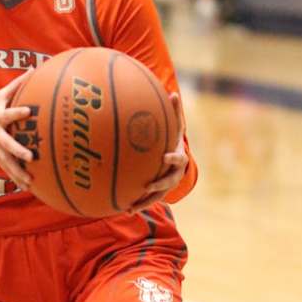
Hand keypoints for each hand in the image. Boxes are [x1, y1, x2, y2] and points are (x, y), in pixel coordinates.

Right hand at [0, 72, 33, 188]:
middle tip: (30, 156)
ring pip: (7, 162)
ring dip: (18, 172)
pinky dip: (16, 178)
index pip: (8, 114)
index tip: (28, 111)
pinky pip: (7, 169)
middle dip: (18, 151)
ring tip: (30, 181)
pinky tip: (28, 187)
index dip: (18, 112)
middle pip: (7, 144)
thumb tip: (32, 69)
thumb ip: (16, 85)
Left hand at [127, 93, 186, 213]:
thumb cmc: (174, 138)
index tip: (164, 156)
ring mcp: (167, 184)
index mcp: (179, 157)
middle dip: (159, 185)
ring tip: (130, 208)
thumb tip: (173, 93)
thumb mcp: (176, 125)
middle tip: (147, 186)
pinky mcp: (159, 191)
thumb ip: (174, 112)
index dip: (173, 158)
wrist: (179, 157)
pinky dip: (137, 204)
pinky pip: (148, 199)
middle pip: (169, 182)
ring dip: (145, 202)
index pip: (178, 158)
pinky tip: (122, 208)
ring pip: (158, 196)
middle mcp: (175, 173)